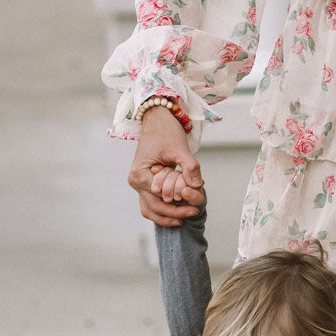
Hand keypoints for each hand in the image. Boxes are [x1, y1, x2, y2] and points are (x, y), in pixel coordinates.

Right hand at [128, 105, 204, 225]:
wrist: (158, 119)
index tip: (196, 205)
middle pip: (154, 208)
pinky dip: (166, 208)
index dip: (178, 204)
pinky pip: (154, 202)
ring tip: (186, 216)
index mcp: (140, 175)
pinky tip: (180, 210)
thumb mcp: (180, 148)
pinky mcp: (148, 182)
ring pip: (152, 209)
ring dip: (168, 215)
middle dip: (175, 213)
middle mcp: (137, 182)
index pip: (160, 198)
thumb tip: (198, 185)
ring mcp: (141, 183)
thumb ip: (189, 167)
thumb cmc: (165, 131)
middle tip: (194, 213)